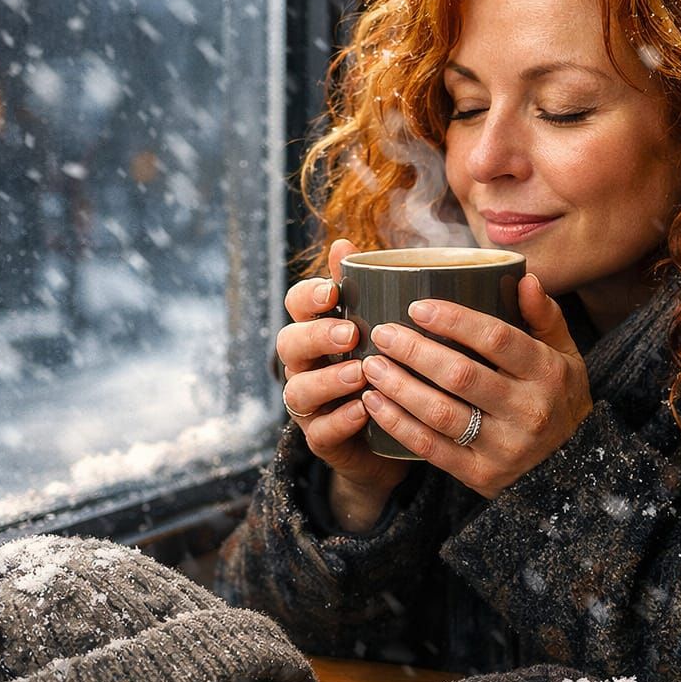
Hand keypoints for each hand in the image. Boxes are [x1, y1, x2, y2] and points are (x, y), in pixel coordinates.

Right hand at [276, 238, 410, 527]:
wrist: (392, 438)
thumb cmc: (385, 368)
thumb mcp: (379, 326)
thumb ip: (364, 288)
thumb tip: (344, 241)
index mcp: (316, 330)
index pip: (296, 304)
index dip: (308, 296)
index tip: (333, 291)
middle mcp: (304, 366)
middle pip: (288, 344)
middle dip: (316, 336)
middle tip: (350, 334)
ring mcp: (309, 405)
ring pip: (298, 390)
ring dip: (329, 380)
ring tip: (360, 374)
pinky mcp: (322, 440)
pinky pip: (321, 431)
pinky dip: (341, 420)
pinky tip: (365, 410)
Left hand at [358, 274, 592, 497]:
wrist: (572, 468)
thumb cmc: (558, 398)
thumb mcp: (564, 355)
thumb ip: (544, 316)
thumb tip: (524, 278)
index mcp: (547, 372)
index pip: (497, 338)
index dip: (454, 320)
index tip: (416, 306)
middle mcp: (529, 411)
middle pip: (461, 375)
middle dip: (414, 351)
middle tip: (382, 334)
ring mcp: (504, 447)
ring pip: (441, 413)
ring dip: (399, 387)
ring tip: (371, 365)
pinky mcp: (481, 474)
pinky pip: (431, 448)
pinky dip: (398, 424)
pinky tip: (375, 402)